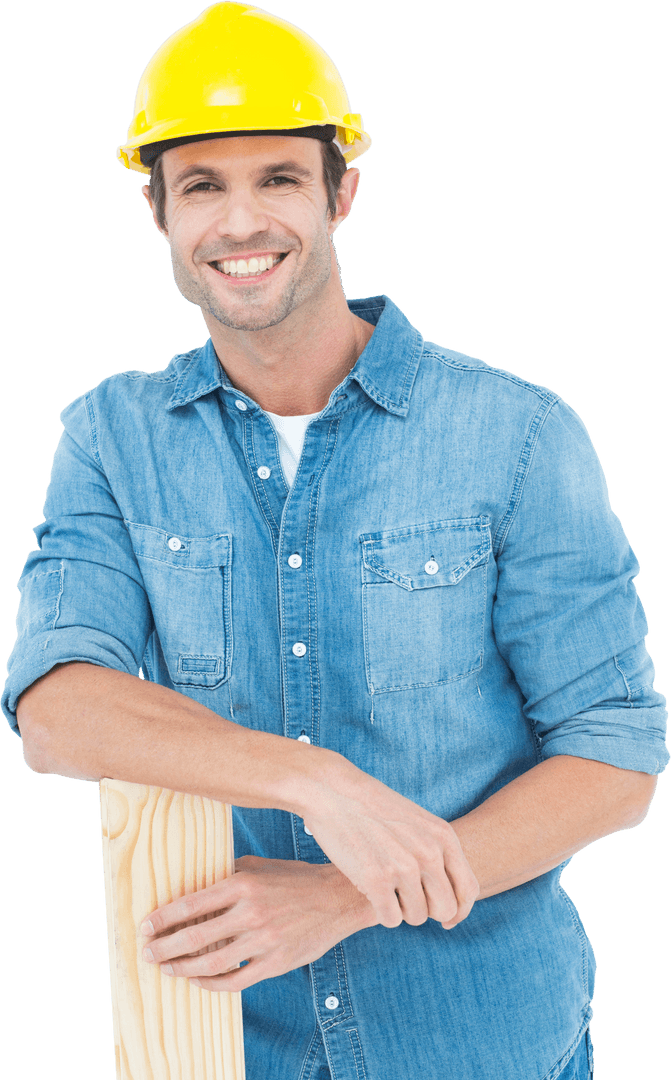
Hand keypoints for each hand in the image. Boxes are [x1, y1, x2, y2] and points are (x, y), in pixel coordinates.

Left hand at [139, 855, 374, 992]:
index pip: (192, 903)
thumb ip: (227, 873)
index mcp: (244, 883)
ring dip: (182, 969)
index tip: (145, 926)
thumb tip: (193, 884)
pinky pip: (235, 981)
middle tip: (147, 953)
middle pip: (195, 938)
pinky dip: (211, 983)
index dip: (163, 918)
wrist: (338, 898)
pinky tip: (198, 979)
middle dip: (164, 948)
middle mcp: (252, 912)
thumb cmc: (295, 878)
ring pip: (212, 964)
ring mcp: (264, 941)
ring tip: (168, 968)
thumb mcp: (260, 866)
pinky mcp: (276, 963)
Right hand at [299, 758, 480, 928]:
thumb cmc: (373, 808)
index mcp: (443, 837)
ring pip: (416, 917)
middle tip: (404, 897)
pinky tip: (370, 891)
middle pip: (444, 910)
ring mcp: (403, 867)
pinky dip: (381, 912)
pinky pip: (391, 920)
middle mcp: (429, 853)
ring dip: (400, 910)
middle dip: (426, 910)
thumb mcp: (418, 822)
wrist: (335, 791)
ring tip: (383, 886)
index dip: (458, 911)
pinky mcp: (376, 879)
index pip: (468, 890)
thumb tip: (450, 897)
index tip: (443, 920)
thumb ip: (437, 852)